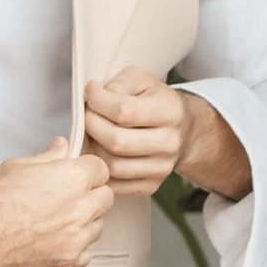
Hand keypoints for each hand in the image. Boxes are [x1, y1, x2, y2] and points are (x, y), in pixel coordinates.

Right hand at [0, 140, 112, 266]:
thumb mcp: (16, 167)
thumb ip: (47, 158)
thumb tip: (60, 148)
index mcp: (73, 179)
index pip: (101, 169)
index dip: (88, 170)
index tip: (79, 175)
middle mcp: (81, 208)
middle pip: (106, 197)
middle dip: (91, 195)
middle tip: (69, 196)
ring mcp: (78, 237)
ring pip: (98, 225)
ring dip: (85, 222)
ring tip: (58, 220)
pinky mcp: (70, 261)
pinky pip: (86, 253)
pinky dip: (75, 247)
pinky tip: (56, 241)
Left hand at [82, 70, 250, 203]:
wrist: (179, 130)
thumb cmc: (152, 101)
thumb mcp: (139, 80)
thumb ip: (118, 84)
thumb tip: (94, 98)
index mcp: (170, 111)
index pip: (123, 111)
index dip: (98, 102)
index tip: (91, 93)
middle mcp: (170, 143)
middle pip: (117, 142)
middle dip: (91, 126)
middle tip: (87, 116)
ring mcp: (162, 168)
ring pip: (113, 166)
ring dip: (93, 149)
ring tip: (92, 134)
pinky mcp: (151, 186)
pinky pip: (115, 185)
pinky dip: (100, 170)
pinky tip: (99, 152)